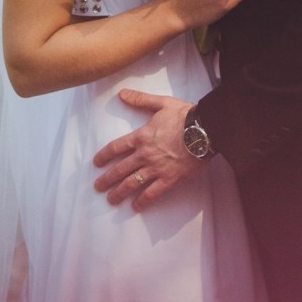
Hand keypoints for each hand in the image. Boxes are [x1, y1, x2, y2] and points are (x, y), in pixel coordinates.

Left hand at [93, 90, 202, 210]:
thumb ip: (141, 100)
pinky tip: (135, 207)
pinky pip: (152, 193)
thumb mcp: (161, 103)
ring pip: (132, 183)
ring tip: (111, 200)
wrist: (205, 130)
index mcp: (141, 137)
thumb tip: (122, 94)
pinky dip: (142, 201)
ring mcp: (156, 168)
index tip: (96, 163)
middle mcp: (144, 155)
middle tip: (98, 187)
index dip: (104, 156)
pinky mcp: (169, 179)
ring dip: (119, 192)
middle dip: (107, 179)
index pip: (116, 148)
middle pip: (120, 169)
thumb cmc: (184, 116)